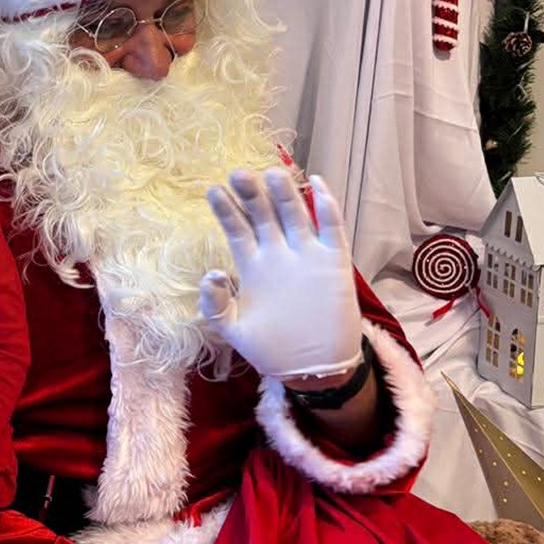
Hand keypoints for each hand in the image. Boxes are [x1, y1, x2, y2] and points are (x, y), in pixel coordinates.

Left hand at [200, 168, 363, 380]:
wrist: (314, 369)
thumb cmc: (272, 349)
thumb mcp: (234, 330)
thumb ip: (215, 305)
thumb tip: (209, 274)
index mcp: (253, 266)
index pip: (237, 230)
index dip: (226, 211)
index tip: (214, 191)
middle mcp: (278, 254)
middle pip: (263, 215)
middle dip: (251, 195)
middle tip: (239, 174)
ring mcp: (306, 254)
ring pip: (295, 215)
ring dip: (284, 194)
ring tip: (272, 173)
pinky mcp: (333, 261)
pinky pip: (331, 227)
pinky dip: (326, 206)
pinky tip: (316, 184)